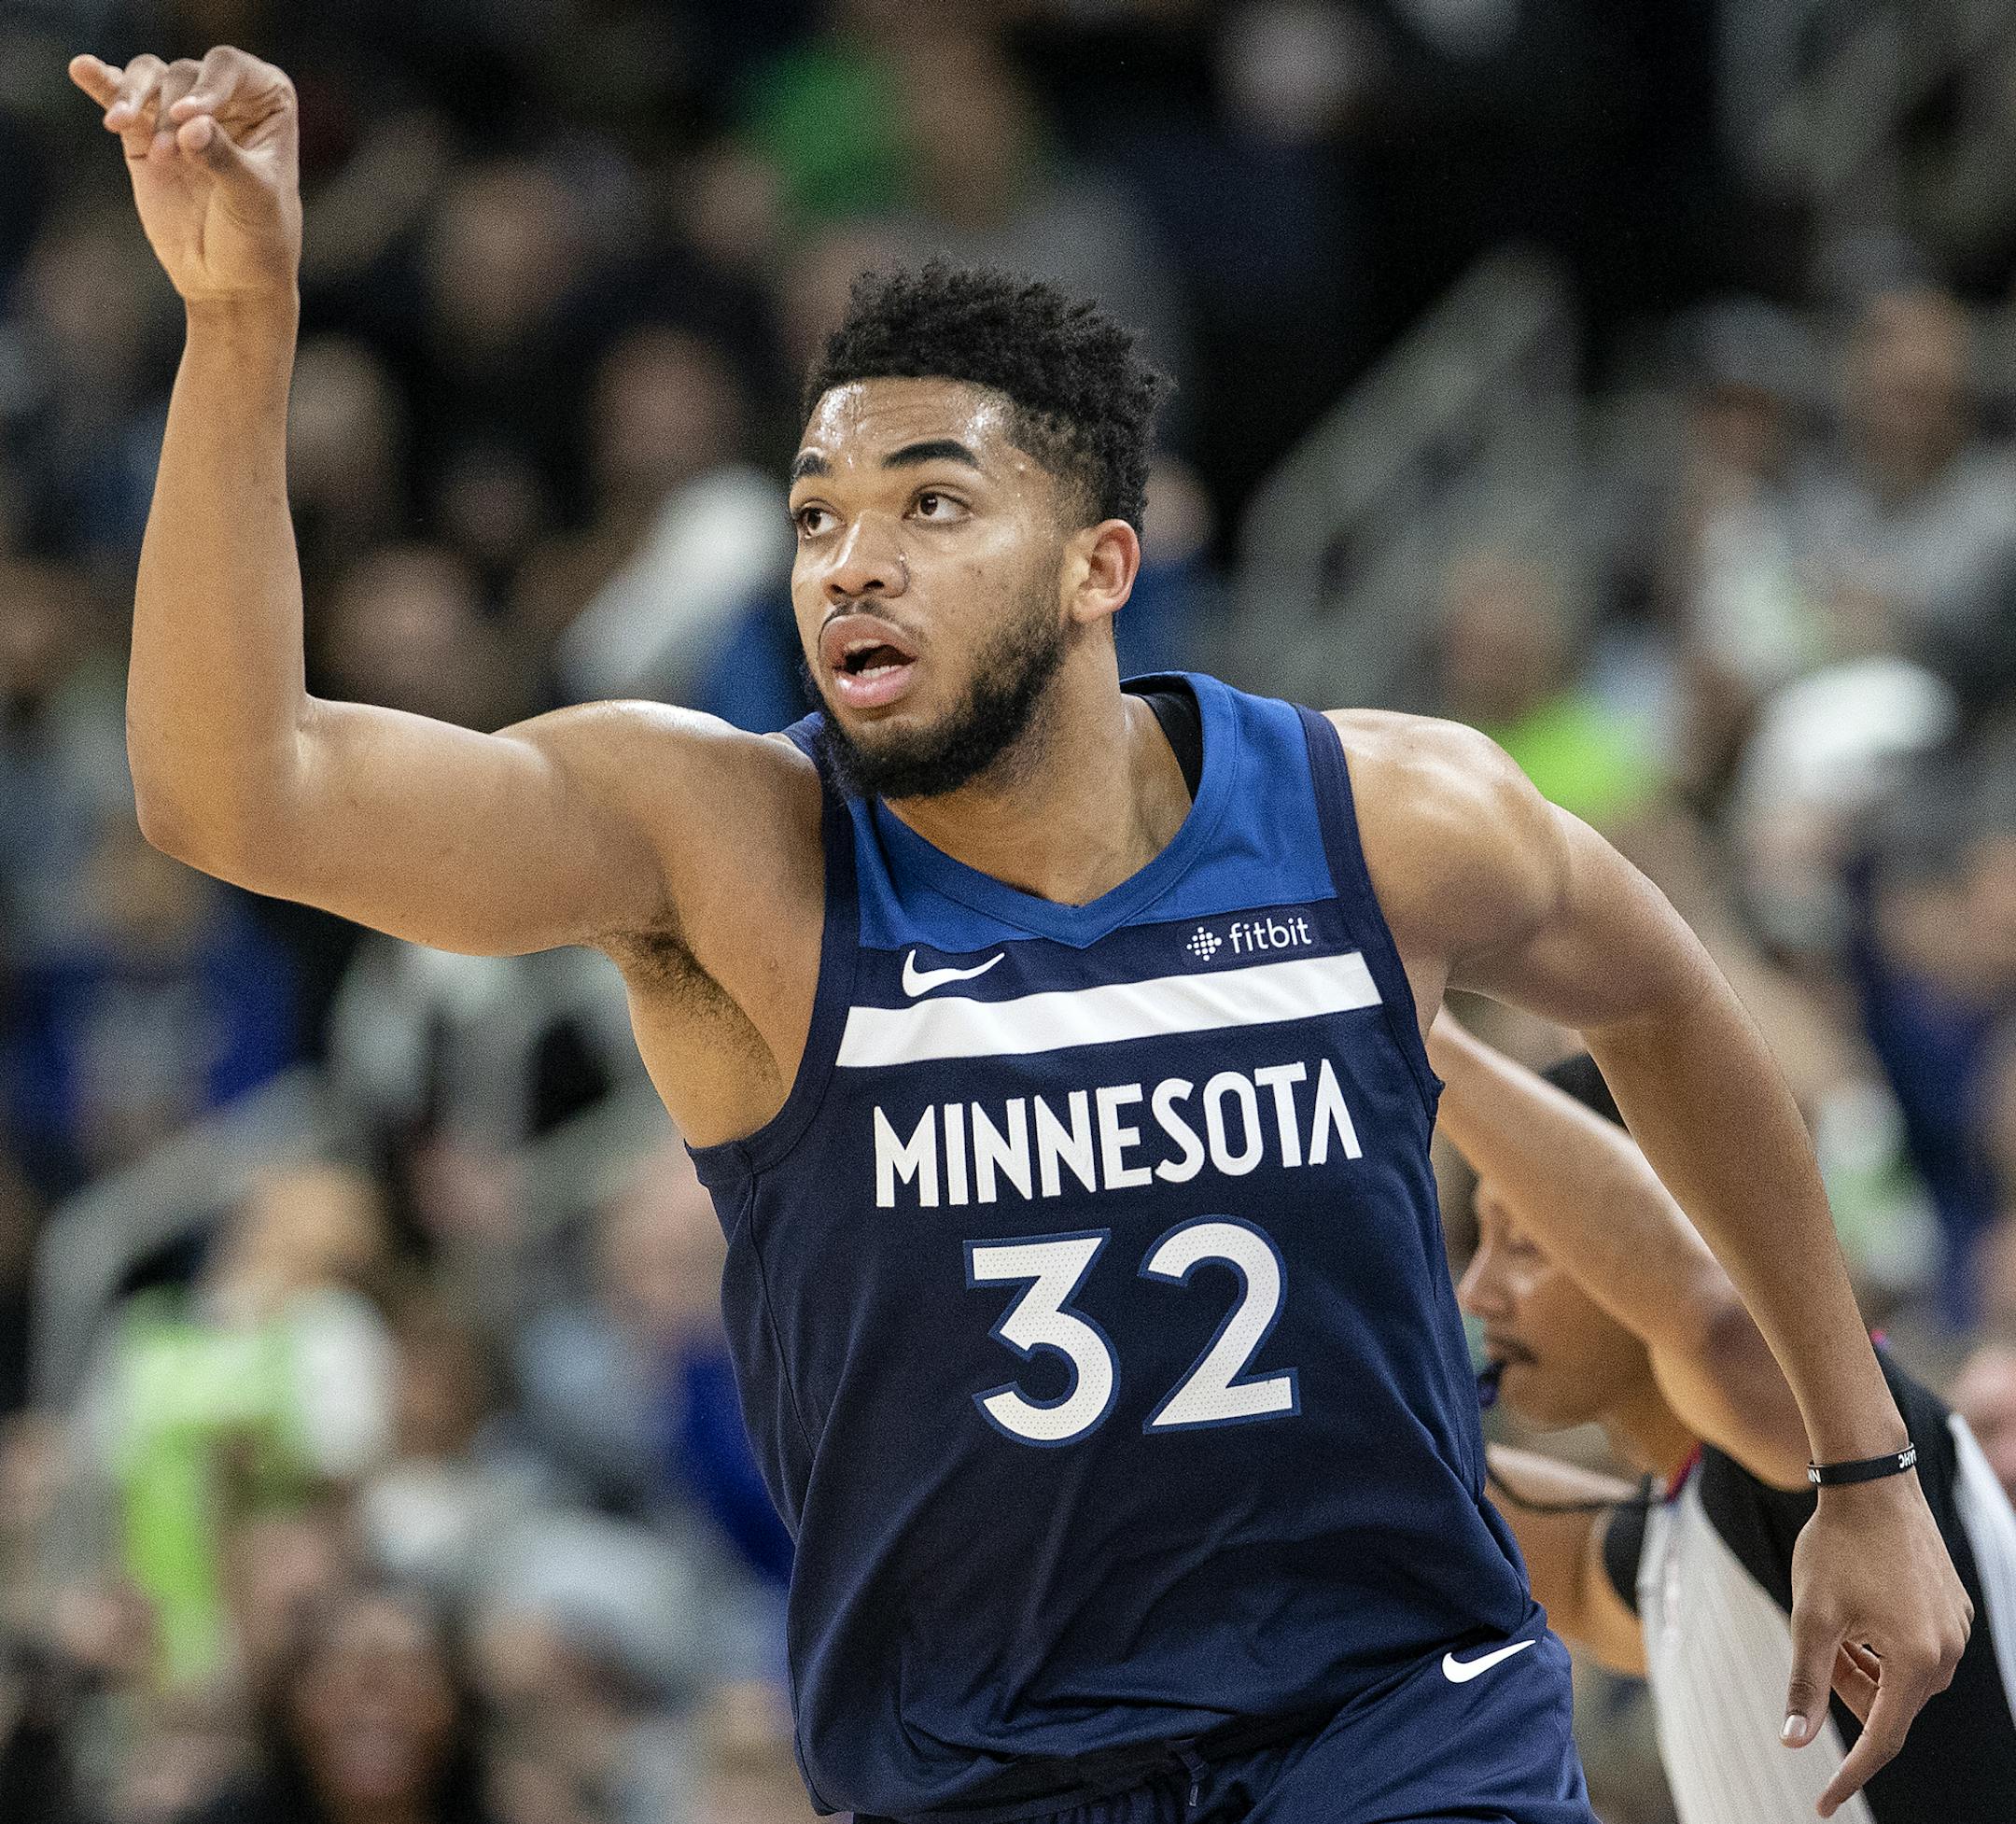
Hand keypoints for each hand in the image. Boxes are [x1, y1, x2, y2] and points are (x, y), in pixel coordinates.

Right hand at [68, 46, 300, 309]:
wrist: (228, 281)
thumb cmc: (258, 240)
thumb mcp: (252, 201)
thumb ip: (224, 160)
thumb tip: (189, 126)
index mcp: (266, 103)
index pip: (230, 67)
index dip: (209, 83)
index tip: (191, 115)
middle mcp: (223, 99)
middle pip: (183, 72)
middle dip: (170, 107)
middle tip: (169, 156)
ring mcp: (181, 115)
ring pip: (149, 76)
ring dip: (132, 95)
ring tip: (119, 124)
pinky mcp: (145, 135)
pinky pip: (119, 98)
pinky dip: (102, 82)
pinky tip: (82, 68)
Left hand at [1784, 1472, 1971, 1816]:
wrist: (1873, 1484)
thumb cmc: (1836, 1547)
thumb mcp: (1810, 1617)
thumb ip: (1805, 1683)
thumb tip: (1793, 1740)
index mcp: (1916, 1661)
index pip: (1881, 1739)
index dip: (1849, 1773)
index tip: (1822, 1803)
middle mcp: (1948, 1652)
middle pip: (1890, 1705)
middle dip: (1848, 1690)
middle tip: (1819, 1648)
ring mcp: (1956, 1630)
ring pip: (1901, 1678)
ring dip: (1863, 1667)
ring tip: (1836, 1623)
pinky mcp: (1953, 1610)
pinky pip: (1915, 1650)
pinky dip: (1882, 1647)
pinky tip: (1860, 1611)